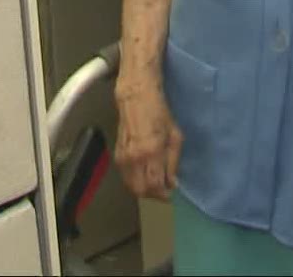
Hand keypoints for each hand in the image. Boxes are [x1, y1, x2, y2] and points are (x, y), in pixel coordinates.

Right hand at [114, 81, 182, 200]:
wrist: (136, 98)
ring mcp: (123, 158)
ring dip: (144, 188)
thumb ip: (173, 162)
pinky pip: (126, 177)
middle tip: (163, 190)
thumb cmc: (160, 114)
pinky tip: (145, 174)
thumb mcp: (175, 136)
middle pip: (141, 190)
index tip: (171, 193)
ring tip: (155, 182)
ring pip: (131, 186)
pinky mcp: (116, 155)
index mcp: (151, 152)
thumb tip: (172, 183)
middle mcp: (134, 158)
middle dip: (153, 195)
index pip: (154, 185)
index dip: (163, 194)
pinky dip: (136, 180)